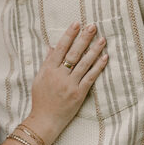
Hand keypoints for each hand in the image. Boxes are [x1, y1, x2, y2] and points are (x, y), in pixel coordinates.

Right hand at [26, 23, 107, 144]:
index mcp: (48, 70)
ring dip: (94, 50)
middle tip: (93, 26)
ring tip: (102, 39)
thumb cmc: (41, 99)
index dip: (69, 35)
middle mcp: (59, 76)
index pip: (60, 48)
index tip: (77, 24)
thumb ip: (47, 62)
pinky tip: (104, 57)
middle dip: (84, 38)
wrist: (45, 120)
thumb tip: (52, 46)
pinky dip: (98, 67)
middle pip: (74, 53)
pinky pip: (90, 77)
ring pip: (84, 64)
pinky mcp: (79, 94)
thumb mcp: (39, 79)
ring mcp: (70, 85)